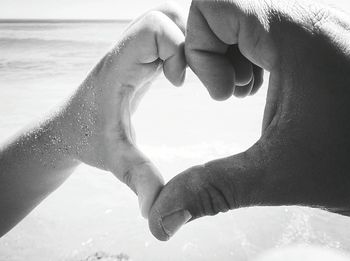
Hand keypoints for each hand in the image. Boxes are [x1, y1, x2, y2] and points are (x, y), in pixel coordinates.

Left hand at [61, 4, 185, 217]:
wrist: (68, 128)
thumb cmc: (89, 140)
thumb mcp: (117, 160)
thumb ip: (139, 181)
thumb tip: (160, 215)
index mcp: (121, 65)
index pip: (155, 27)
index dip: (179, 49)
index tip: (181, 83)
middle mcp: (129, 50)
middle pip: (169, 15)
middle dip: (195, 40)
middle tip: (203, 76)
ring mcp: (137, 52)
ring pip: (174, 22)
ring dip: (195, 44)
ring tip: (204, 76)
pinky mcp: (143, 58)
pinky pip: (172, 38)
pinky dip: (190, 51)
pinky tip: (193, 78)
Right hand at [148, 0, 349, 239]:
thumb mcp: (276, 176)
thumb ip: (211, 190)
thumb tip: (161, 219)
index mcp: (294, 38)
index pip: (214, 2)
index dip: (199, 45)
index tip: (220, 93)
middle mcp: (307, 20)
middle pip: (226, 8)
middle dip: (214, 52)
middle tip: (236, 92)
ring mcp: (315, 27)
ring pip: (246, 16)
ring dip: (233, 53)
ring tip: (251, 91)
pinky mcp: (317, 39)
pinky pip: (267, 28)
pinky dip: (252, 53)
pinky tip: (265, 87)